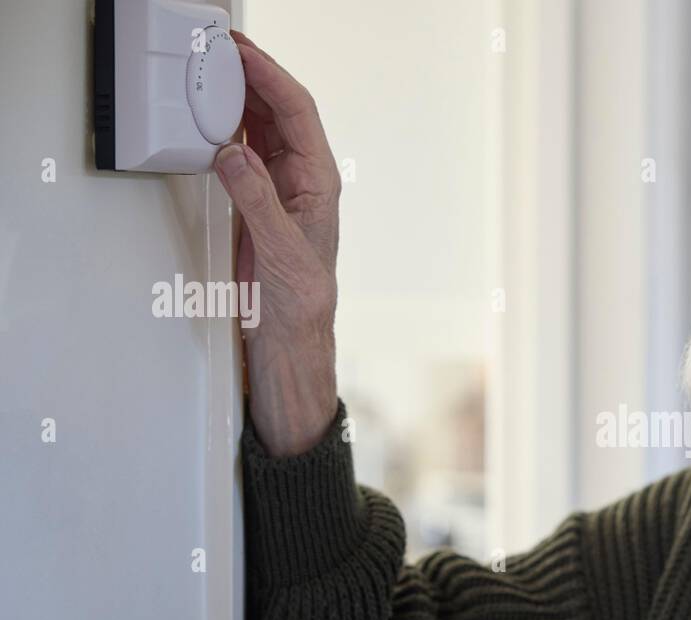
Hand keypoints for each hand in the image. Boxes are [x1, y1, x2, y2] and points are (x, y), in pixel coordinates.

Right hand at [217, 30, 341, 456]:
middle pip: (278, 110)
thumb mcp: (281, 252)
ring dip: (237, 96)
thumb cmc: (301, 301)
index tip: (242, 53)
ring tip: (211, 69)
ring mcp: (279, 186)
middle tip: (219, 48)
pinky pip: (241, 149)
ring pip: (260, 125)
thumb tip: (234, 155)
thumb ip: (257, 201)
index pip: (297, 113)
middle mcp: (301, 178)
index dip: (270, 77)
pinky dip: (224, 126)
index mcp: (318, 183)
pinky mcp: (256, 199)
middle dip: (252, 74)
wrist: (290, 336)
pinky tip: (208, 114)